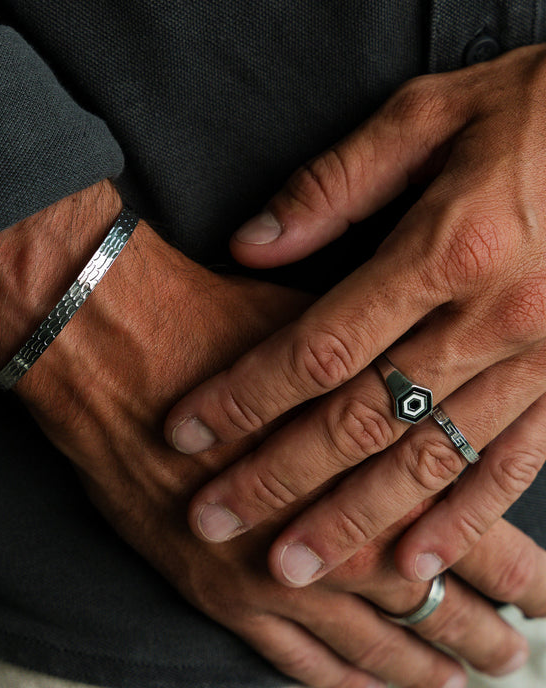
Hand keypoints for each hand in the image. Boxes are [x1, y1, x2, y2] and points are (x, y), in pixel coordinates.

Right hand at [0, 182, 538, 687]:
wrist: (115, 352)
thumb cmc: (219, 332)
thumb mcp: (329, 341)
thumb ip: (390, 388)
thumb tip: (446, 406)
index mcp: (378, 475)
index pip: (478, 544)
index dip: (523, 577)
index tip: (544, 596)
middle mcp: (337, 541)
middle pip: (435, 608)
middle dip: (482, 634)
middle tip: (509, 652)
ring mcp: (274, 576)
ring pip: (369, 647)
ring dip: (417, 667)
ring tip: (449, 681)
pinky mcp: (214, 589)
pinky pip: (288, 656)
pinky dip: (331, 676)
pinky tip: (356, 686)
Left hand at [165, 44, 545, 588]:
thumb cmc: (533, 111)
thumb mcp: (427, 118)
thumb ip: (333, 187)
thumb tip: (251, 246)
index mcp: (446, 251)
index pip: (317, 349)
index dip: (244, 397)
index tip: (186, 433)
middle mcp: (490, 320)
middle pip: (359, 421)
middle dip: (277, 478)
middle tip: (213, 522)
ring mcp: (535, 362)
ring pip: (427, 460)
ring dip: (353, 521)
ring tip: (293, 567)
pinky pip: (510, 467)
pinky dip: (462, 522)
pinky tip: (415, 564)